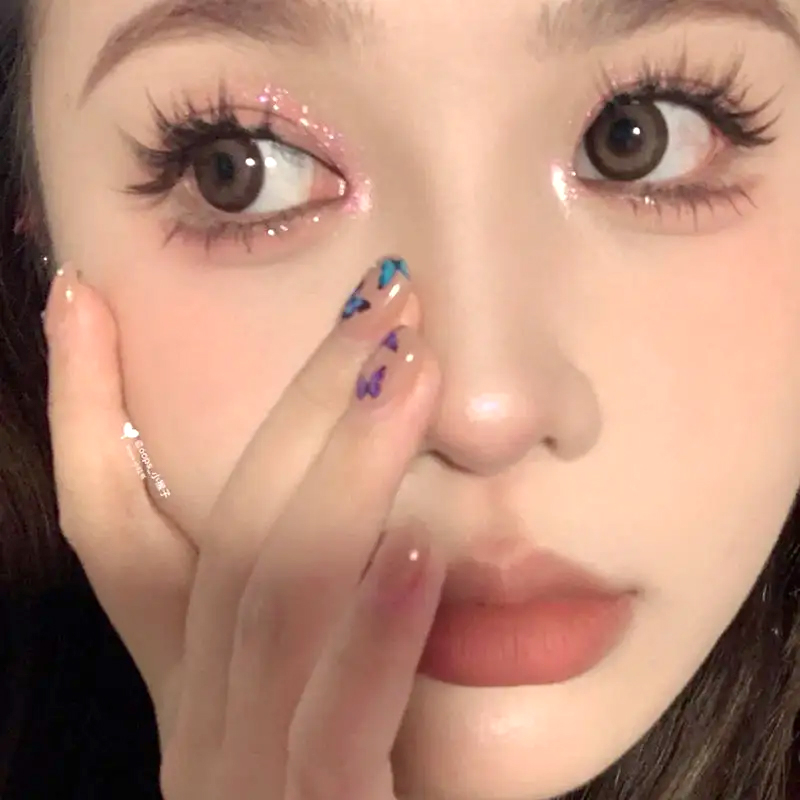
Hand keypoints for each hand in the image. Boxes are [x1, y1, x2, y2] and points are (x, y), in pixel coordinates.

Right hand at [44, 262, 442, 799]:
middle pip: (228, 530)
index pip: (111, 524)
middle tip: (373, 299)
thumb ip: (329, 622)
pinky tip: (417, 549)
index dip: (88, 408)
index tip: (79, 296)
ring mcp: (239, 774)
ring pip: (274, 599)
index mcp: (192, 680)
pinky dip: (372, 634)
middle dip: (297, 403)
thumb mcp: (310, 703)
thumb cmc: (328, 797)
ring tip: (404, 369)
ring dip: (344, 473)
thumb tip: (386, 513)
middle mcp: (196, 716)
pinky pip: (333, 724)